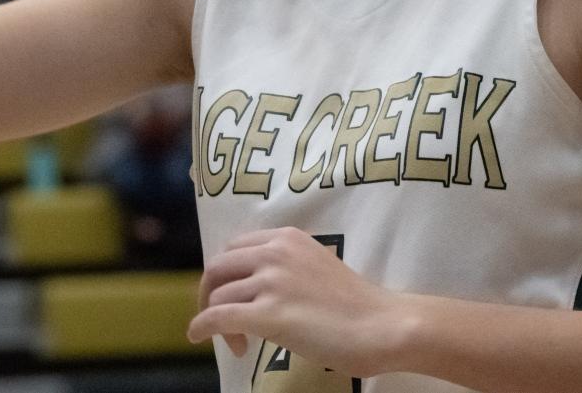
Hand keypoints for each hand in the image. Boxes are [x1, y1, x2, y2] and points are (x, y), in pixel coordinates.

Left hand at [187, 227, 412, 378]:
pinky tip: (197, 336)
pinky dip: (202, 326)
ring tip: (238, 343)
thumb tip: (256, 285)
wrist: (383, 326)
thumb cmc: (357, 305)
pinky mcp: (270, 314)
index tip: (232, 295)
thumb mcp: (317, 266)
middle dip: (210, 293)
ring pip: (217, 295)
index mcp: (286, 238)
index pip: (234, 248)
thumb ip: (287, 267)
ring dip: (216, 320)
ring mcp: (271, 282)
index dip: (226, 274)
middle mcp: (275, 252)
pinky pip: (218, 317)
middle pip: (218, 268)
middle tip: (221, 320)